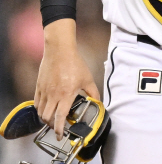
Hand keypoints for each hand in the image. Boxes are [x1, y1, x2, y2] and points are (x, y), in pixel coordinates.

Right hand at [34, 19, 99, 140]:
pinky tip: (46, 107)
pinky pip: (36, 103)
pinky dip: (40, 109)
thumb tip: (99, 102)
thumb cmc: (75, 64)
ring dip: (45, 118)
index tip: (60, 135)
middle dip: (52, 125)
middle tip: (58, 126)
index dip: (59, 129)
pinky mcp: (38, 87)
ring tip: (52, 118)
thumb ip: (93, 93)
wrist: (60, 51)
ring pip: (40, 112)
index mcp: (66, 95)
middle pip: (47, 118)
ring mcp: (44, 91)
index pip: (60, 118)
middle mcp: (53, 95)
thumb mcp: (88, 79)